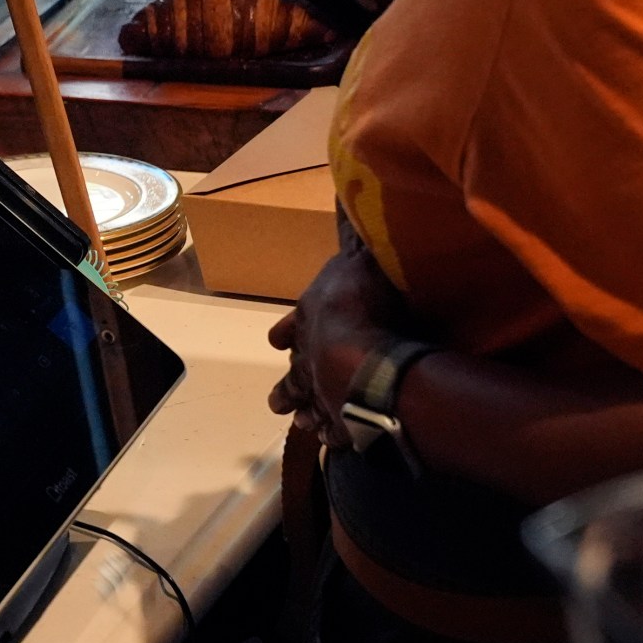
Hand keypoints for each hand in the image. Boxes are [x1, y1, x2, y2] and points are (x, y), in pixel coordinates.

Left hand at [267, 245, 405, 447]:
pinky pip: (336, 431)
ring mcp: (321, 393)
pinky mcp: (342, 422)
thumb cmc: (364, 305)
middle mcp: (308, 358)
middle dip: (290, 384)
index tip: (276, 341)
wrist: (366, 359)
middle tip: (276, 401)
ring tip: (299, 423)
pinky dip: (334, 434)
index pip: (293, 325)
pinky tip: (332, 442)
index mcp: (311, 318)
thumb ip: (356, 242)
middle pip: (294, 373)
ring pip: (307, 405)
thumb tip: (345, 201)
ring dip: (305, 413)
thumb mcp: (362, 263)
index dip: (287, 333)